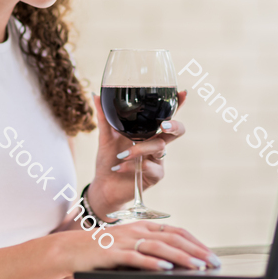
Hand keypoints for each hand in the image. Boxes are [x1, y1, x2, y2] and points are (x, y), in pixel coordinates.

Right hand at [65, 220, 220, 272]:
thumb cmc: (101, 251)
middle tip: (211, 263)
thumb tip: (173, 263)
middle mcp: (136, 230)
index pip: (176, 231)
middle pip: (172, 238)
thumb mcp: (128, 244)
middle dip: (195, 250)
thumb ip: (147, 249)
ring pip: (158, 247)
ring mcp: (125, 240)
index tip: (210, 254)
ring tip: (196, 266)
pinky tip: (165, 269)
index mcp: (142, 226)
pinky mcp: (113, 253)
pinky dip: (153, 263)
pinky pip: (136, 258)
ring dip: (180, 257)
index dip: (195, 242)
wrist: (70, 249)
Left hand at [89, 91, 187, 214]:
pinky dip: (134, 166)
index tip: (182, 93)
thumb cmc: (108, 159)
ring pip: (159, 147)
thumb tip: (95, 94)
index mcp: (147, 131)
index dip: (177, 104)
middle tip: (164, 125)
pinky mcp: (155, 175)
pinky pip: (151, 166)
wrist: (104, 185)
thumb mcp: (105, 137)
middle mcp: (156, 143)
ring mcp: (157, 160)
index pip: (165, 115)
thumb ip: (104, 117)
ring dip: (140, 149)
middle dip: (174, 125)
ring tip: (122, 155)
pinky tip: (120, 167)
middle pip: (177, 131)